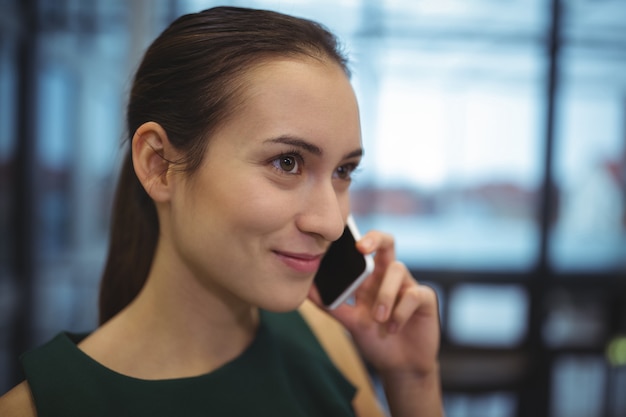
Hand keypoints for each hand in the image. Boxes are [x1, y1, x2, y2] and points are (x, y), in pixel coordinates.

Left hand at [308, 231, 440, 376]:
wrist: (400, 366)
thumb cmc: (375, 339)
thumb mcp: (349, 322)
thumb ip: (331, 305)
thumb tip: (306, 291)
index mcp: (370, 278)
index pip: (364, 249)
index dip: (355, 238)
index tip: (340, 242)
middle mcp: (388, 277)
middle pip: (387, 242)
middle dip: (374, 239)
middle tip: (361, 249)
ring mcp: (408, 285)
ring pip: (398, 268)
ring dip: (384, 294)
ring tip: (377, 318)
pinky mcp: (425, 299)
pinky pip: (413, 294)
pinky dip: (400, 311)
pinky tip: (392, 328)